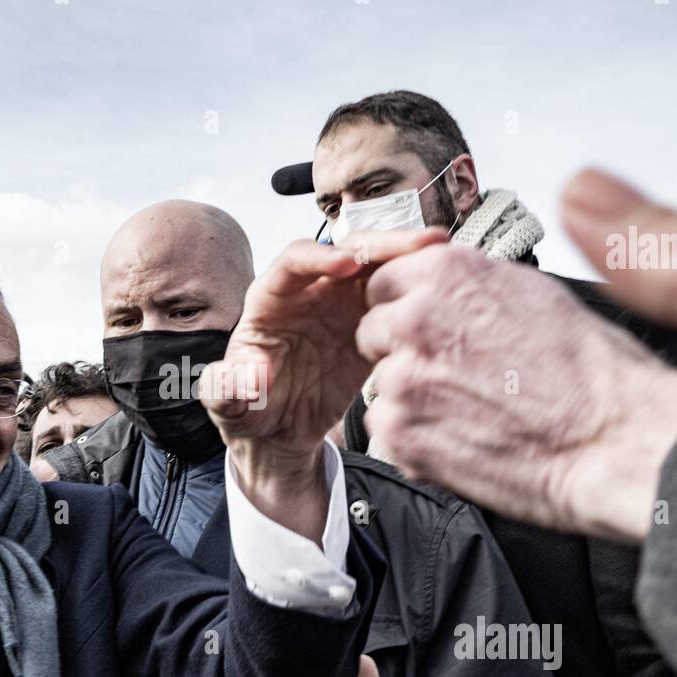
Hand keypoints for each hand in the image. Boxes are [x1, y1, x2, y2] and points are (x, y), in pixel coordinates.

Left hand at [201, 229, 443, 541]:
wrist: (277, 432)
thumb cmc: (247, 411)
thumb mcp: (229, 404)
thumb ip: (228, 388)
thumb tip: (250, 377)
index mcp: (270, 300)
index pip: (293, 262)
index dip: (320, 257)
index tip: (348, 264)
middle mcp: (309, 292)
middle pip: (346, 251)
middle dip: (381, 244)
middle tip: (420, 244)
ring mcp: (342, 307)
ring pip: (378, 270)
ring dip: (409, 260)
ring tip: (445, 255)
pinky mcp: (369, 327)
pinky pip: (396, 302)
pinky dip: (418, 293)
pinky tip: (447, 290)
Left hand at [355, 239, 676, 541]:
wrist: (613, 440)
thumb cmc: (592, 373)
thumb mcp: (534, 294)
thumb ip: (474, 288)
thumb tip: (451, 292)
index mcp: (448, 275)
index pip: (384, 283)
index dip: (405, 308)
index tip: (424, 328)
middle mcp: (416, 319)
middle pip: (372, 332)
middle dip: (402, 352)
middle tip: (449, 375)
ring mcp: (403, 378)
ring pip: (381, 385)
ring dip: (412, 399)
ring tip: (467, 413)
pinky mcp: (401, 433)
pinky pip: (385, 432)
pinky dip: (414, 440)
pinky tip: (461, 441)